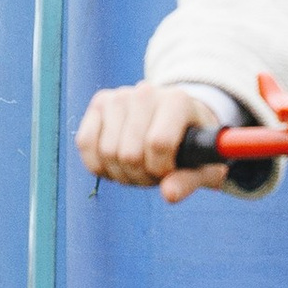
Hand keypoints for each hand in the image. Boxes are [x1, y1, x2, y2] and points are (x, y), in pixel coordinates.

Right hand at [77, 81, 235, 199]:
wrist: (175, 120)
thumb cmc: (191, 147)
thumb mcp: (202, 167)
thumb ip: (190, 181)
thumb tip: (168, 194)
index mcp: (177, 101)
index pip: (158, 143)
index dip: (162, 169)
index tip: (170, 170)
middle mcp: (146, 92)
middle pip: (130, 153)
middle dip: (142, 175)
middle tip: (154, 172)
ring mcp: (119, 96)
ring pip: (108, 152)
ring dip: (122, 173)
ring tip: (140, 165)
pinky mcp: (98, 104)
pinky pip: (85, 144)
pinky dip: (99, 164)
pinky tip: (118, 162)